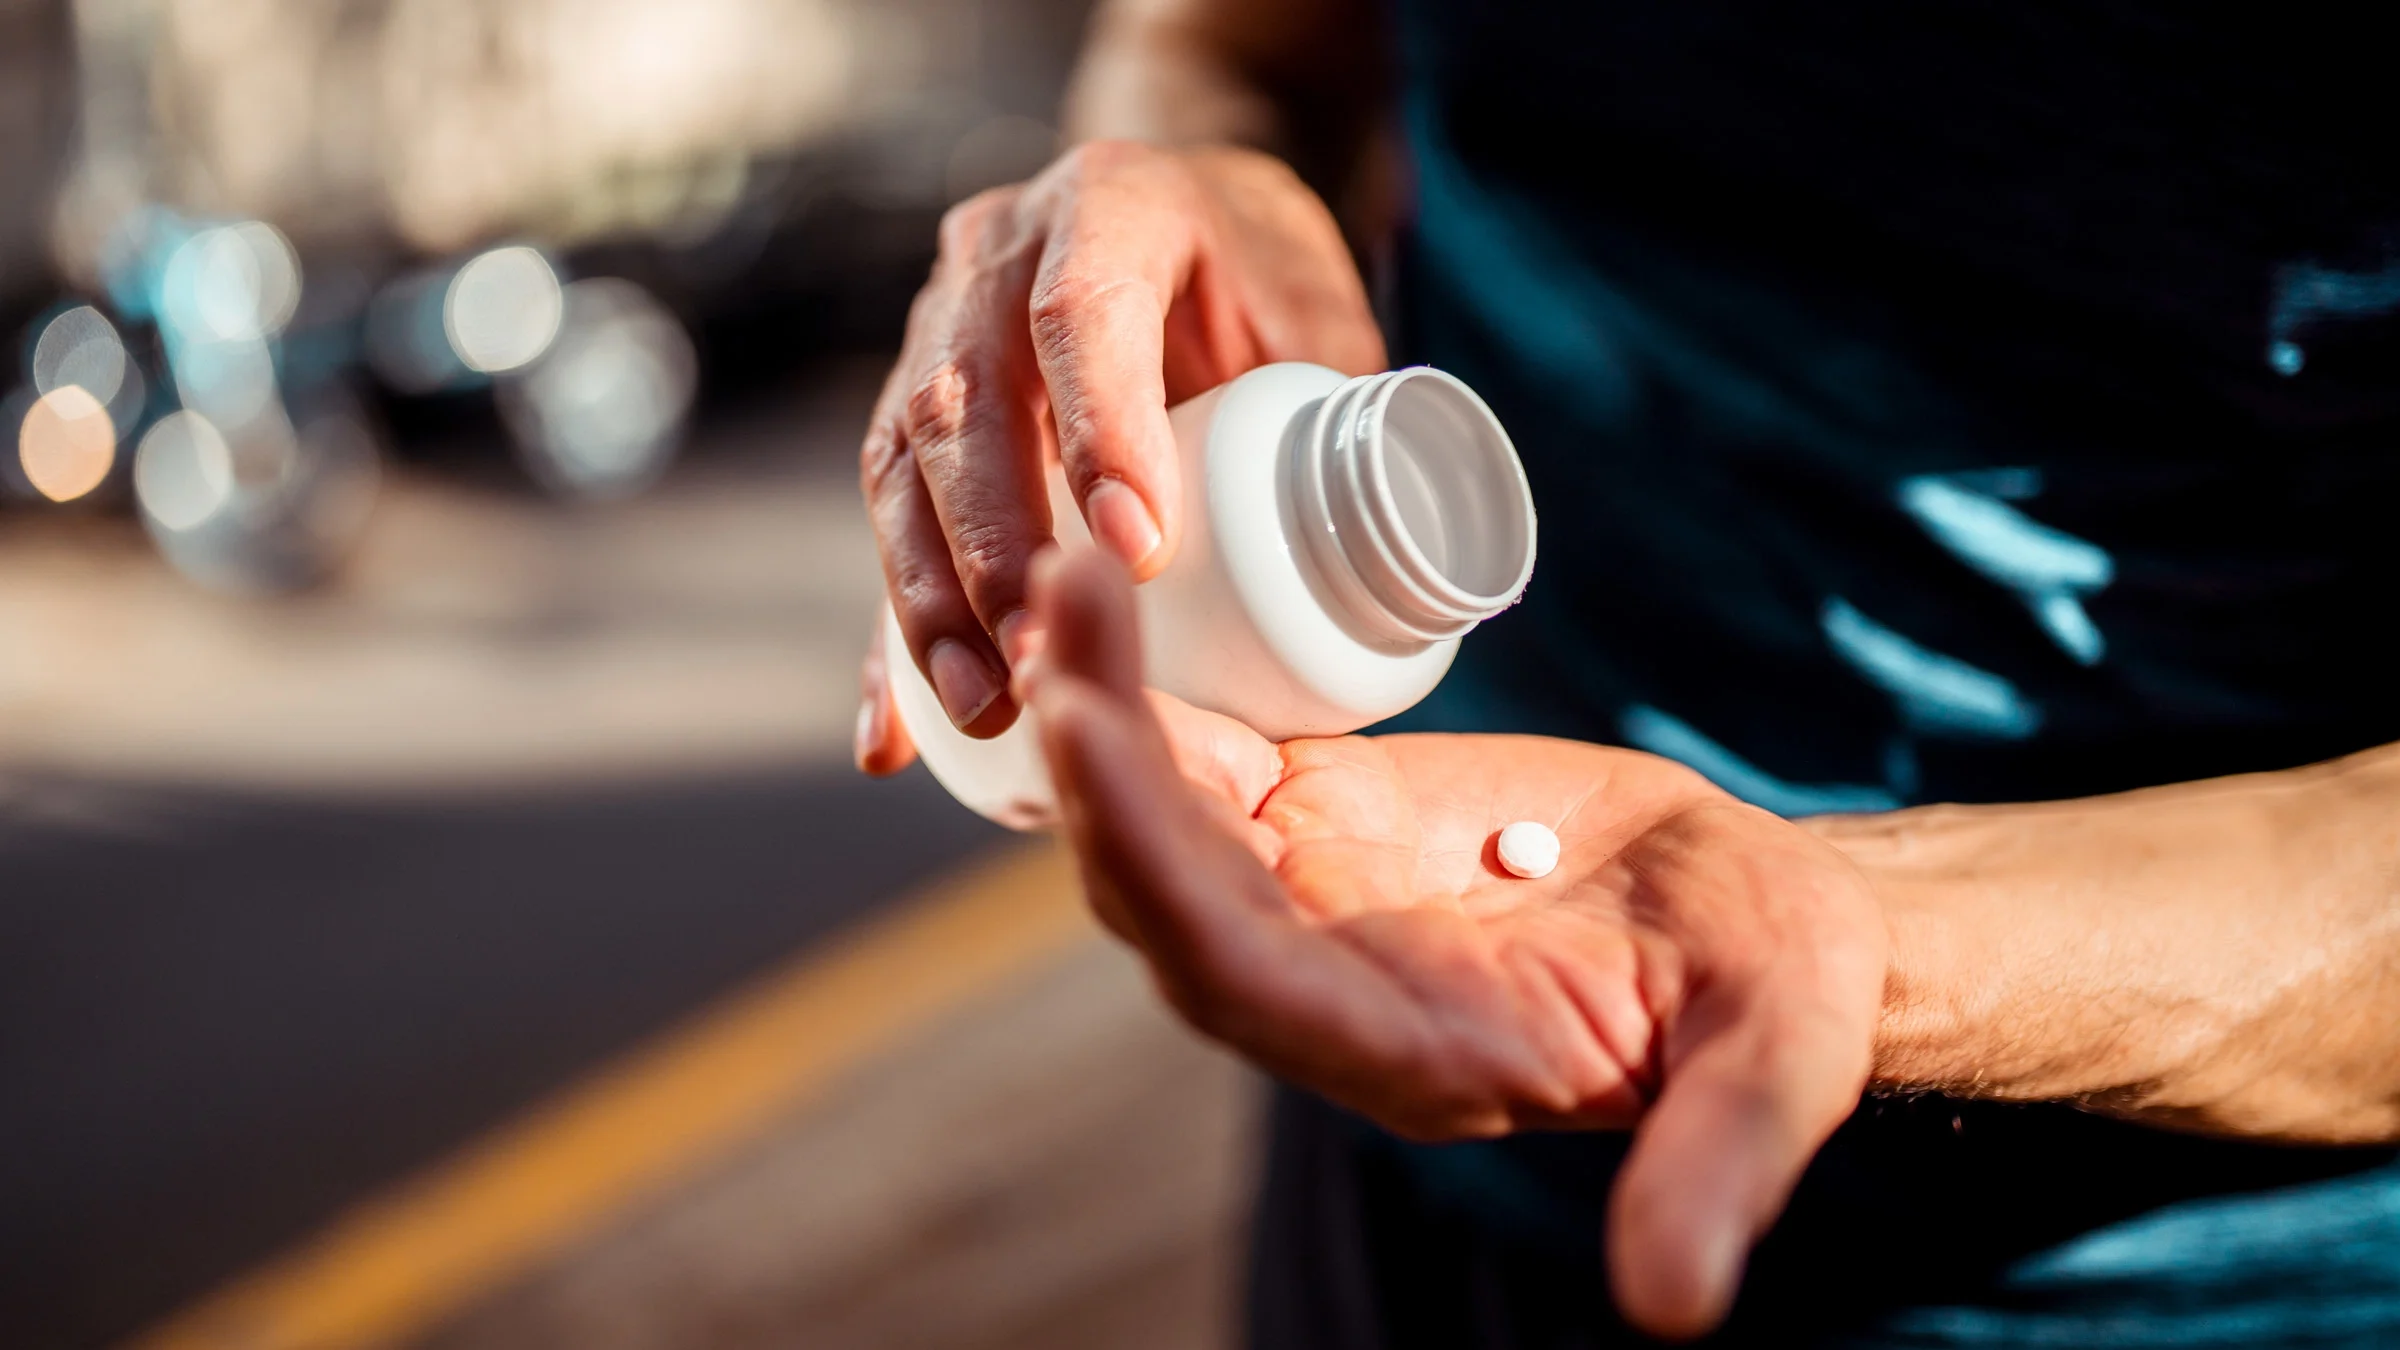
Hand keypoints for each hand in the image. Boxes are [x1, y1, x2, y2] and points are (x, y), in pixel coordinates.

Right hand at [855, 141, 1383, 770]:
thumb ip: (1339, 410)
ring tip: (984, 707)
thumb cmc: (1261, 279)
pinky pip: (888, 530)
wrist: (1187, 225)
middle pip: (962, 401)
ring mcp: (934, 332)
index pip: (1081, 311)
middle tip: (1042, 655)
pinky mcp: (909, 418)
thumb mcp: (1318, 311)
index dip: (1100, 429)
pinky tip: (894, 735)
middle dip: (991, 545)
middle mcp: (995, 258)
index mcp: (1109, 205)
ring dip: (931, 600)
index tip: (1139, 553)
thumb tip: (1381, 556)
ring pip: (899, 466)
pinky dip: (890, 638)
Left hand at [1021, 549, 1888, 1338]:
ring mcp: (1307, 900)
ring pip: (1160, 818)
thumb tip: (1676, 1310)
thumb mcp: (1770, 1064)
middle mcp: (1324, 988)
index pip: (1241, 978)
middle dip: (1100, 766)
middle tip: (1060, 609)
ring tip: (1070, 572)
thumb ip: (1717, 1167)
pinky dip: (1151, 688)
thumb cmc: (1770, 991)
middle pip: (1163, 891)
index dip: (1161, 868)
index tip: (1095, 740)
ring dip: (1103, 708)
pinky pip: (1204, 760)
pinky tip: (1105, 592)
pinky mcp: (1317, 822)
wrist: (1748, 914)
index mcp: (1406, 1056)